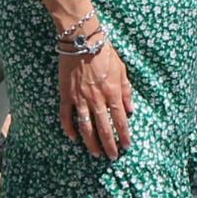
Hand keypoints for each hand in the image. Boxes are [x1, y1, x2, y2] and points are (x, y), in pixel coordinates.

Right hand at [56, 25, 132, 159]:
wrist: (82, 40)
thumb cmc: (105, 53)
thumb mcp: (122, 70)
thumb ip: (127, 91)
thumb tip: (130, 110)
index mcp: (113, 92)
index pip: (121, 120)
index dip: (124, 135)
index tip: (127, 146)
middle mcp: (97, 99)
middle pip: (104, 128)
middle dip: (109, 145)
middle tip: (112, 157)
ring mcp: (80, 98)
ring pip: (86, 127)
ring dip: (91, 143)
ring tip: (95, 154)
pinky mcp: (66, 95)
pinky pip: (66, 116)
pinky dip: (69, 128)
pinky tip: (73, 138)